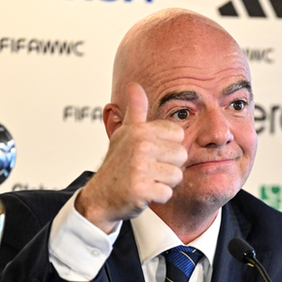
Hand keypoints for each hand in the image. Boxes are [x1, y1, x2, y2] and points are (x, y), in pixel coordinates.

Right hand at [75, 82, 186, 232]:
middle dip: (168, 166)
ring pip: (177, 175)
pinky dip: (158, 197)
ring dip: (163, 182)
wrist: (100, 197)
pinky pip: (167, 193)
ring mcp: (140, 167)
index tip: (151, 153)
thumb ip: (135, 110)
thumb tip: (134, 85)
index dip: (167, 147)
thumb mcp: (125, 133)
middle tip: (148, 170)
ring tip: (146, 180)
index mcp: (140, 130)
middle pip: (181, 155)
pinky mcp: (141, 189)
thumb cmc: (118, 165)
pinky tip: (144, 193)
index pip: (178, 134)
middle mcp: (140, 145)